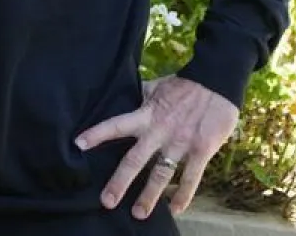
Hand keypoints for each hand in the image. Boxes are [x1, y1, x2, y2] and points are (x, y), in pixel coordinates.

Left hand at [73, 75, 237, 218]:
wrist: (217, 82)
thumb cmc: (185, 85)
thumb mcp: (157, 87)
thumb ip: (140, 96)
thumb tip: (123, 93)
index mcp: (146, 115)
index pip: (116, 125)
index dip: (97, 134)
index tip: (78, 144)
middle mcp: (159, 132)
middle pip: (134, 160)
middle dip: (119, 182)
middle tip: (106, 201)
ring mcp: (180, 143)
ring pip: (161, 174)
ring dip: (150, 196)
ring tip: (138, 214)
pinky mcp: (201, 150)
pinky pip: (192, 177)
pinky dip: (184, 195)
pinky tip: (176, 210)